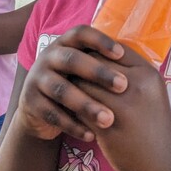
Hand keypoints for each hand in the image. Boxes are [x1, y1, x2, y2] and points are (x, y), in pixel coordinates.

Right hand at [16, 25, 127, 142]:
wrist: (43, 113)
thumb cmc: (77, 87)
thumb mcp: (88, 73)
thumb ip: (105, 65)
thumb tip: (140, 64)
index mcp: (65, 44)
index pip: (81, 34)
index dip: (100, 41)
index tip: (121, 54)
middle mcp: (48, 56)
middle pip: (72, 60)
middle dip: (98, 72)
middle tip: (123, 86)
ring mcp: (36, 78)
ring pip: (61, 90)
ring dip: (86, 105)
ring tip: (109, 119)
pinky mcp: (30, 102)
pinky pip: (52, 113)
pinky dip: (73, 125)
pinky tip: (92, 136)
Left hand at [74, 47, 170, 170]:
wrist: (166, 163)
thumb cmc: (154, 124)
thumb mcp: (151, 91)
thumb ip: (129, 72)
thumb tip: (95, 53)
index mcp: (148, 73)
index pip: (112, 50)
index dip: (95, 53)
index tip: (85, 59)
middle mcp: (137, 86)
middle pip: (94, 65)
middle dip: (80, 69)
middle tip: (67, 72)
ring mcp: (123, 107)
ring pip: (83, 86)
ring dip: (72, 88)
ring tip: (65, 90)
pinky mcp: (108, 128)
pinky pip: (80, 109)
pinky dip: (72, 108)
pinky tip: (69, 110)